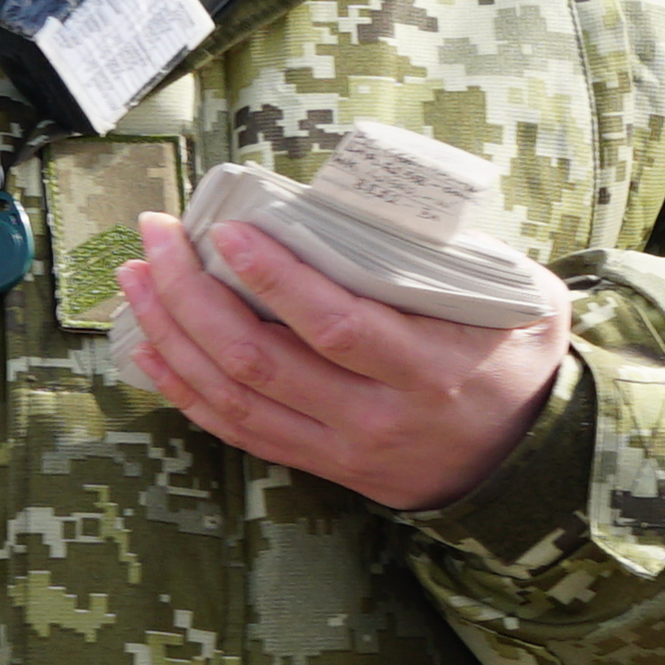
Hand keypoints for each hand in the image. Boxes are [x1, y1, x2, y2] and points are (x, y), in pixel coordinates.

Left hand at [114, 211, 569, 515]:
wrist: (528, 463)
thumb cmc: (518, 360)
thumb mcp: (519, 298)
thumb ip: (462, 253)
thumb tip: (387, 197)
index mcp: (428, 367)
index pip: (335, 326)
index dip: (274, 279)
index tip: (228, 230)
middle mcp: (377, 416)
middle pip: (262, 359)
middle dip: (192, 294)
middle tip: (158, 237)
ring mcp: (344, 448)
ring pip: (235, 396)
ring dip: (173, 335)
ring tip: (136, 279)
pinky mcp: (324, 467)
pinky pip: (237, 431)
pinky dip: (185, 389)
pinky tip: (150, 348)